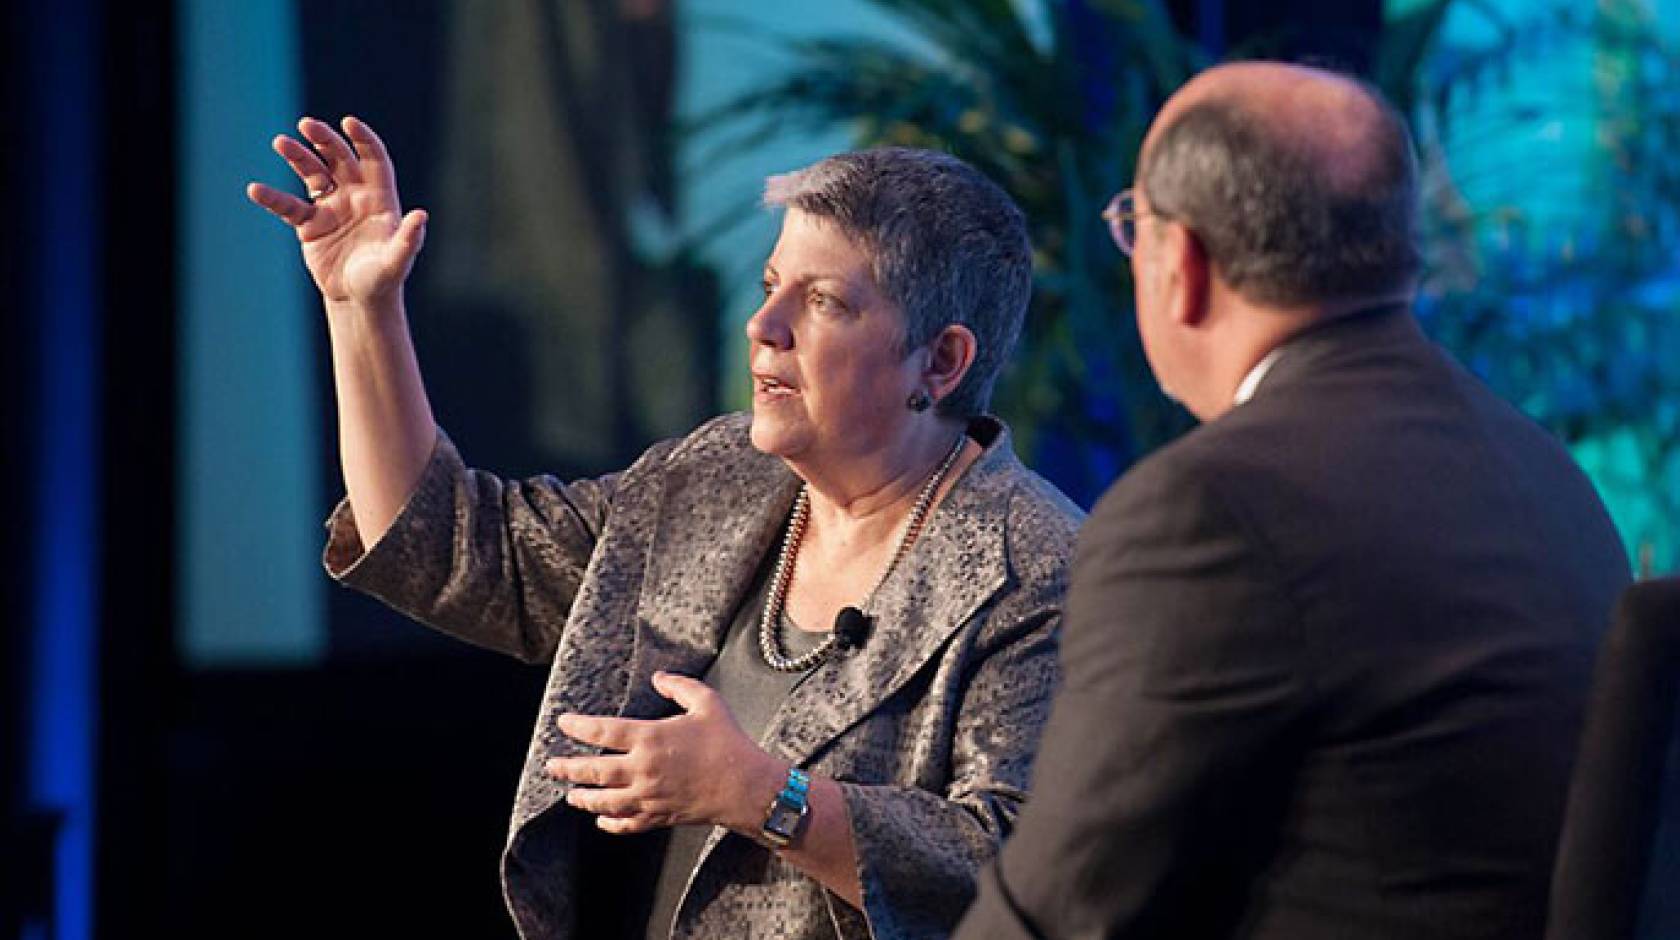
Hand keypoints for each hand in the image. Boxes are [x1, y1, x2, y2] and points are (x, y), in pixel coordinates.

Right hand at [246, 115, 426, 306]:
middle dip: (324, 140)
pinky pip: (288, 206)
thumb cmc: (383, 278)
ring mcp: (330, 207)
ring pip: (312, 174)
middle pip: (339, 159)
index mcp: (379, 198)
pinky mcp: (310, 224)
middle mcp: (355, 196)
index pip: (373, 159)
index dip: (363, 140)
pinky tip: (255, 190)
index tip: (349, 123)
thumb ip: (409, 239)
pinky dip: (272, 198)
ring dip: (298, 156)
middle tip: (307, 125)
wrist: (358, 300)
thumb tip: (421, 215)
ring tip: (281, 142)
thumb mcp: (397, 260)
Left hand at [546, 671, 782, 834]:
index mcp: (651, 738)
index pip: (602, 731)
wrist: (746, 787)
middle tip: (551, 765)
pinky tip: (601, 820)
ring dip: (582, 798)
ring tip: (570, 794)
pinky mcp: (659, 816)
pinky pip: (626, 824)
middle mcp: (643, 769)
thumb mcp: (707, 702)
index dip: (578, 726)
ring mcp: (649, 796)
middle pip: (593, 771)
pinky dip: (609, 823)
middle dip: (568, 768)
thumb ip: (679, 685)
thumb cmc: (728, 743)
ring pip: (604, 801)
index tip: (563, 723)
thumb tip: (658, 677)